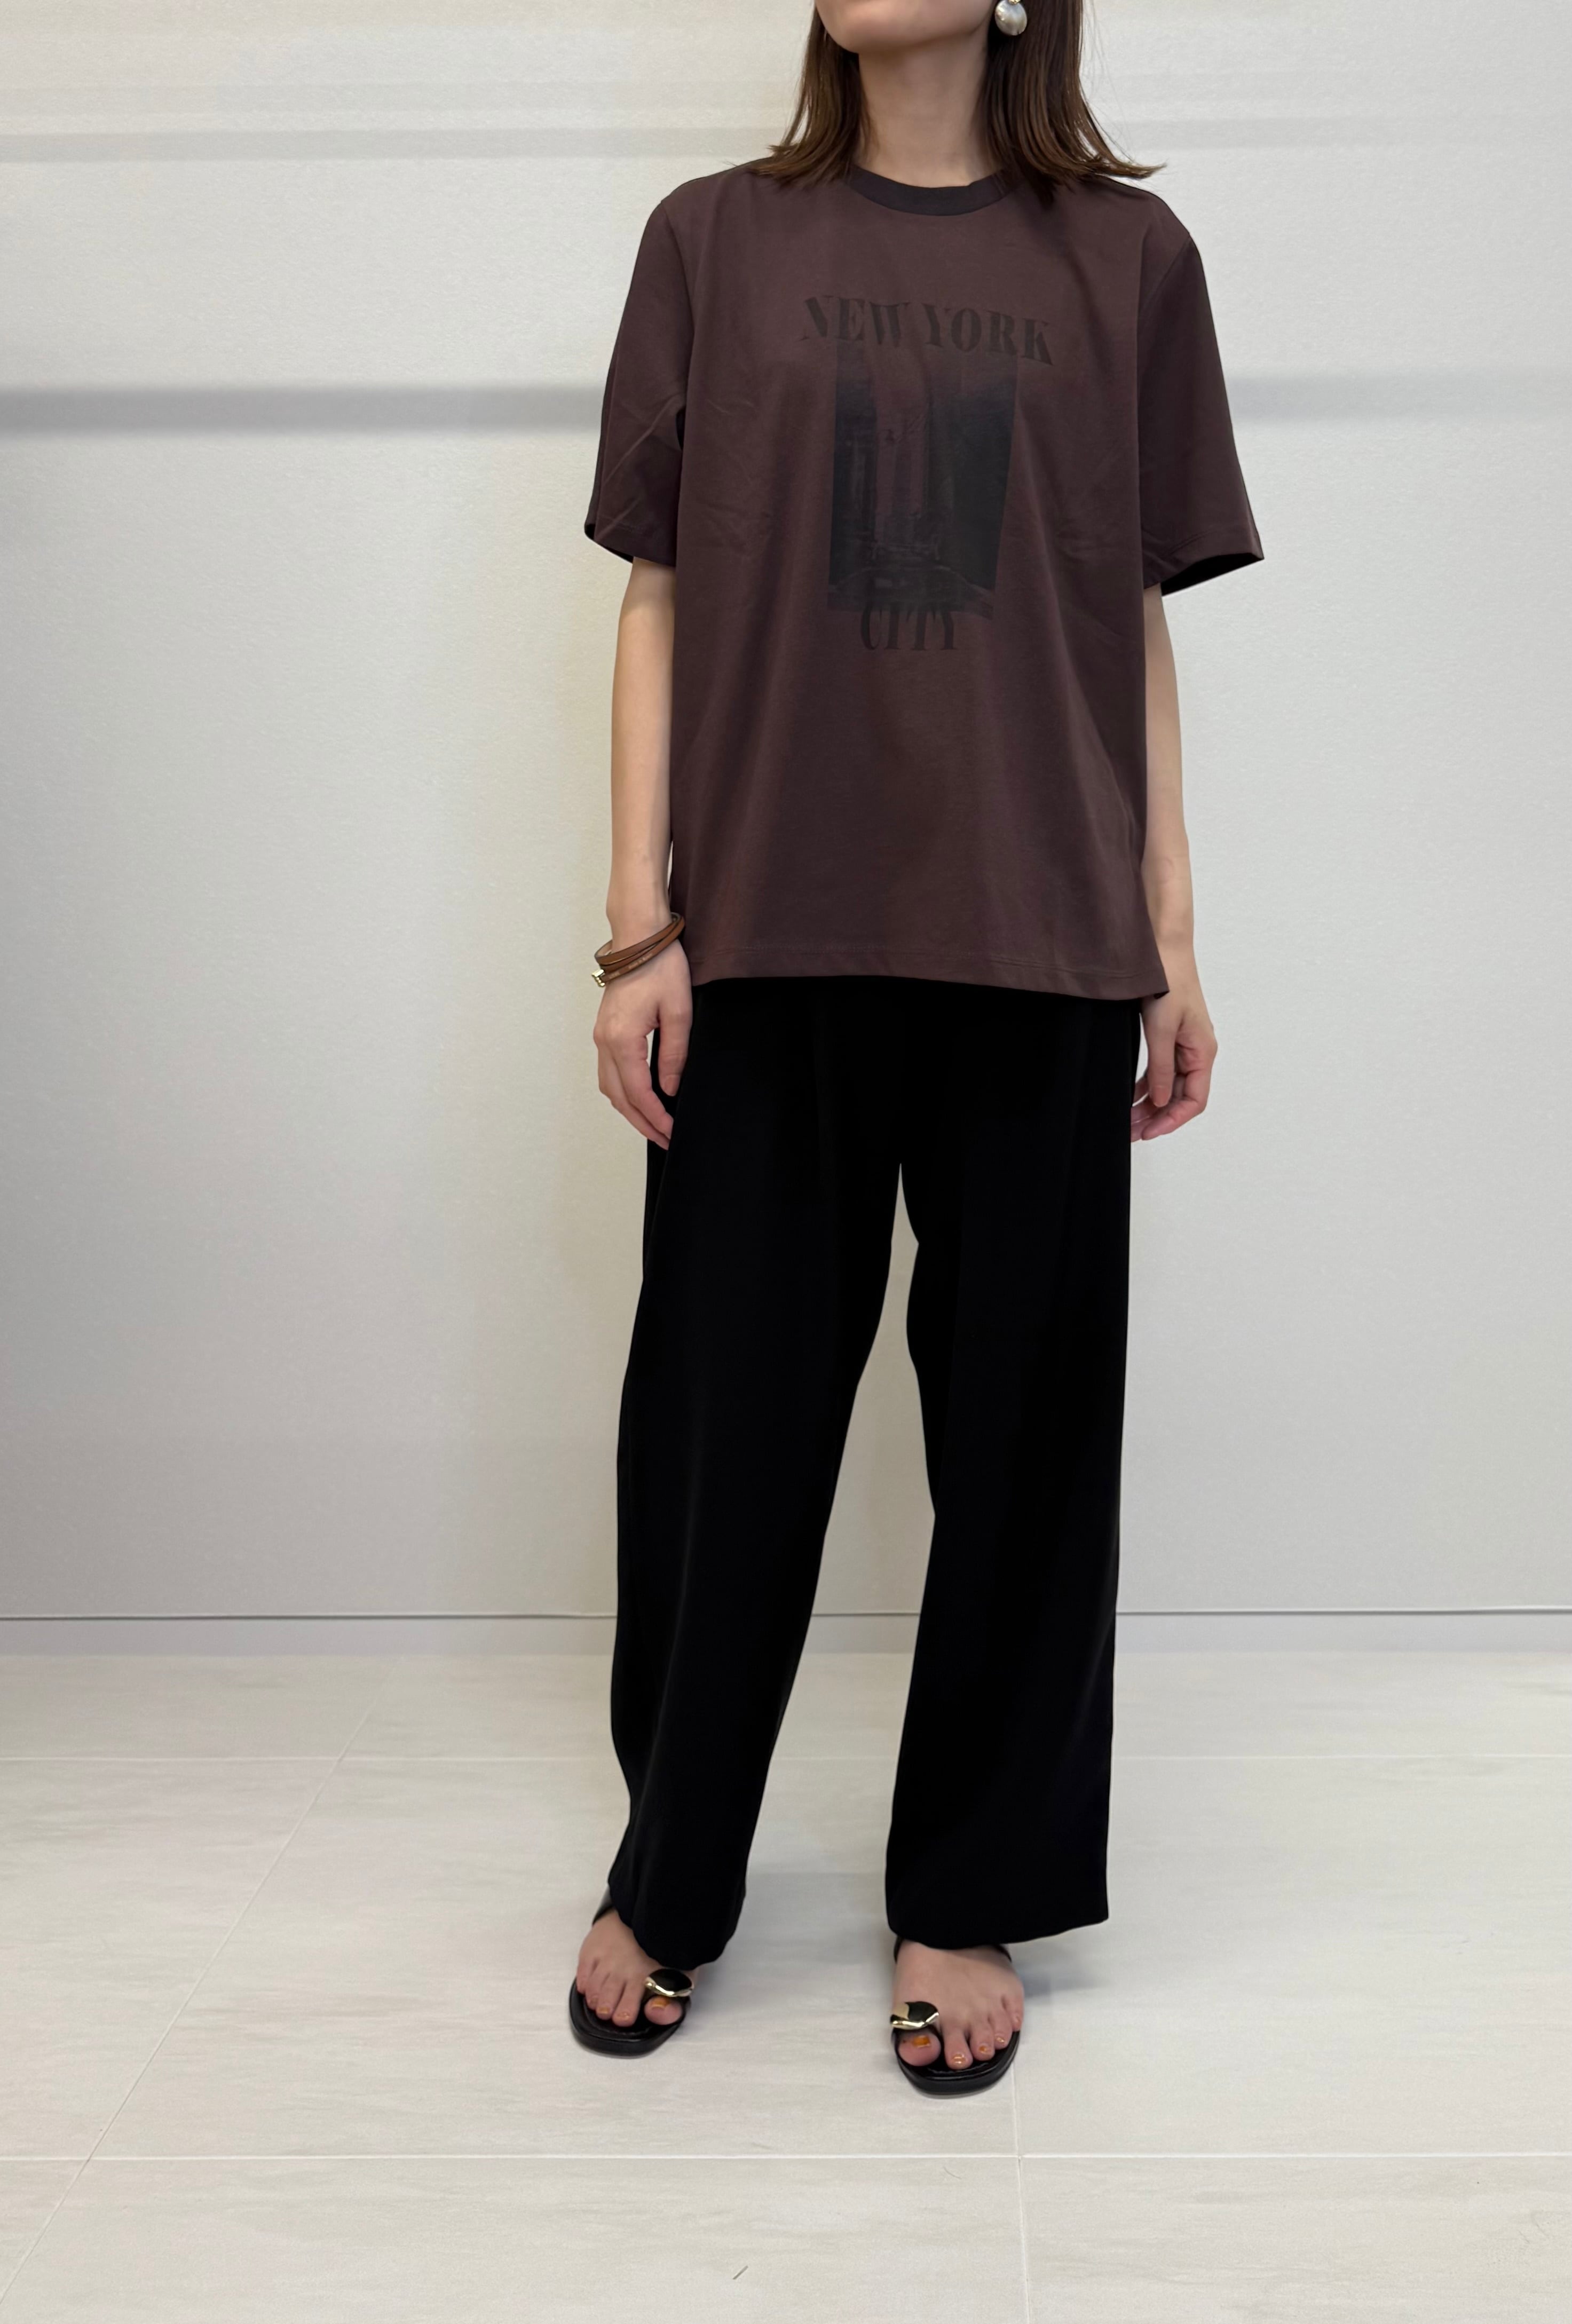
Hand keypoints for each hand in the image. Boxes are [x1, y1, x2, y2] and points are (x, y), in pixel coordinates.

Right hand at [593, 942, 691, 1148]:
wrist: (639, 937)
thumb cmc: (661, 967)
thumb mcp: (679, 1012)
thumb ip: (674, 1054)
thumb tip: (669, 1089)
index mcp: (622, 1039)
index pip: (637, 1092)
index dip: (654, 1118)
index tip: (671, 1133)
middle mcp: (604, 1041)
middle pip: (618, 1096)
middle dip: (641, 1122)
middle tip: (664, 1139)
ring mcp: (601, 1036)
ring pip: (609, 1086)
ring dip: (629, 1109)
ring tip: (653, 1125)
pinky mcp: (604, 1030)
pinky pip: (608, 1071)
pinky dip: (622, 1091)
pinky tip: (639, 1097)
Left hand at [1132, 956, 1215, 1140]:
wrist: (1163, 948)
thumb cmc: (1167, 982)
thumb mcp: (1161, 1029)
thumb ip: (1161, 1067)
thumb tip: (1160, 1100)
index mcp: (1202, 1052)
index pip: (1194, 1100)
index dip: (1172, 1121)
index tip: (1148, 1133)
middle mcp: (1197, 1052)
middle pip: (1180, 1097)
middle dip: (1157, 1117)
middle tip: (1130, 1132)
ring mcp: (1184, 1045)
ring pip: (1169, 1086)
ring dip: (1149, 1104)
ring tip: (1126, 1119)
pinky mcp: (1171, 1037)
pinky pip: (1162, 1070)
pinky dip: (1146, 1085)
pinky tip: (1130, 1095)